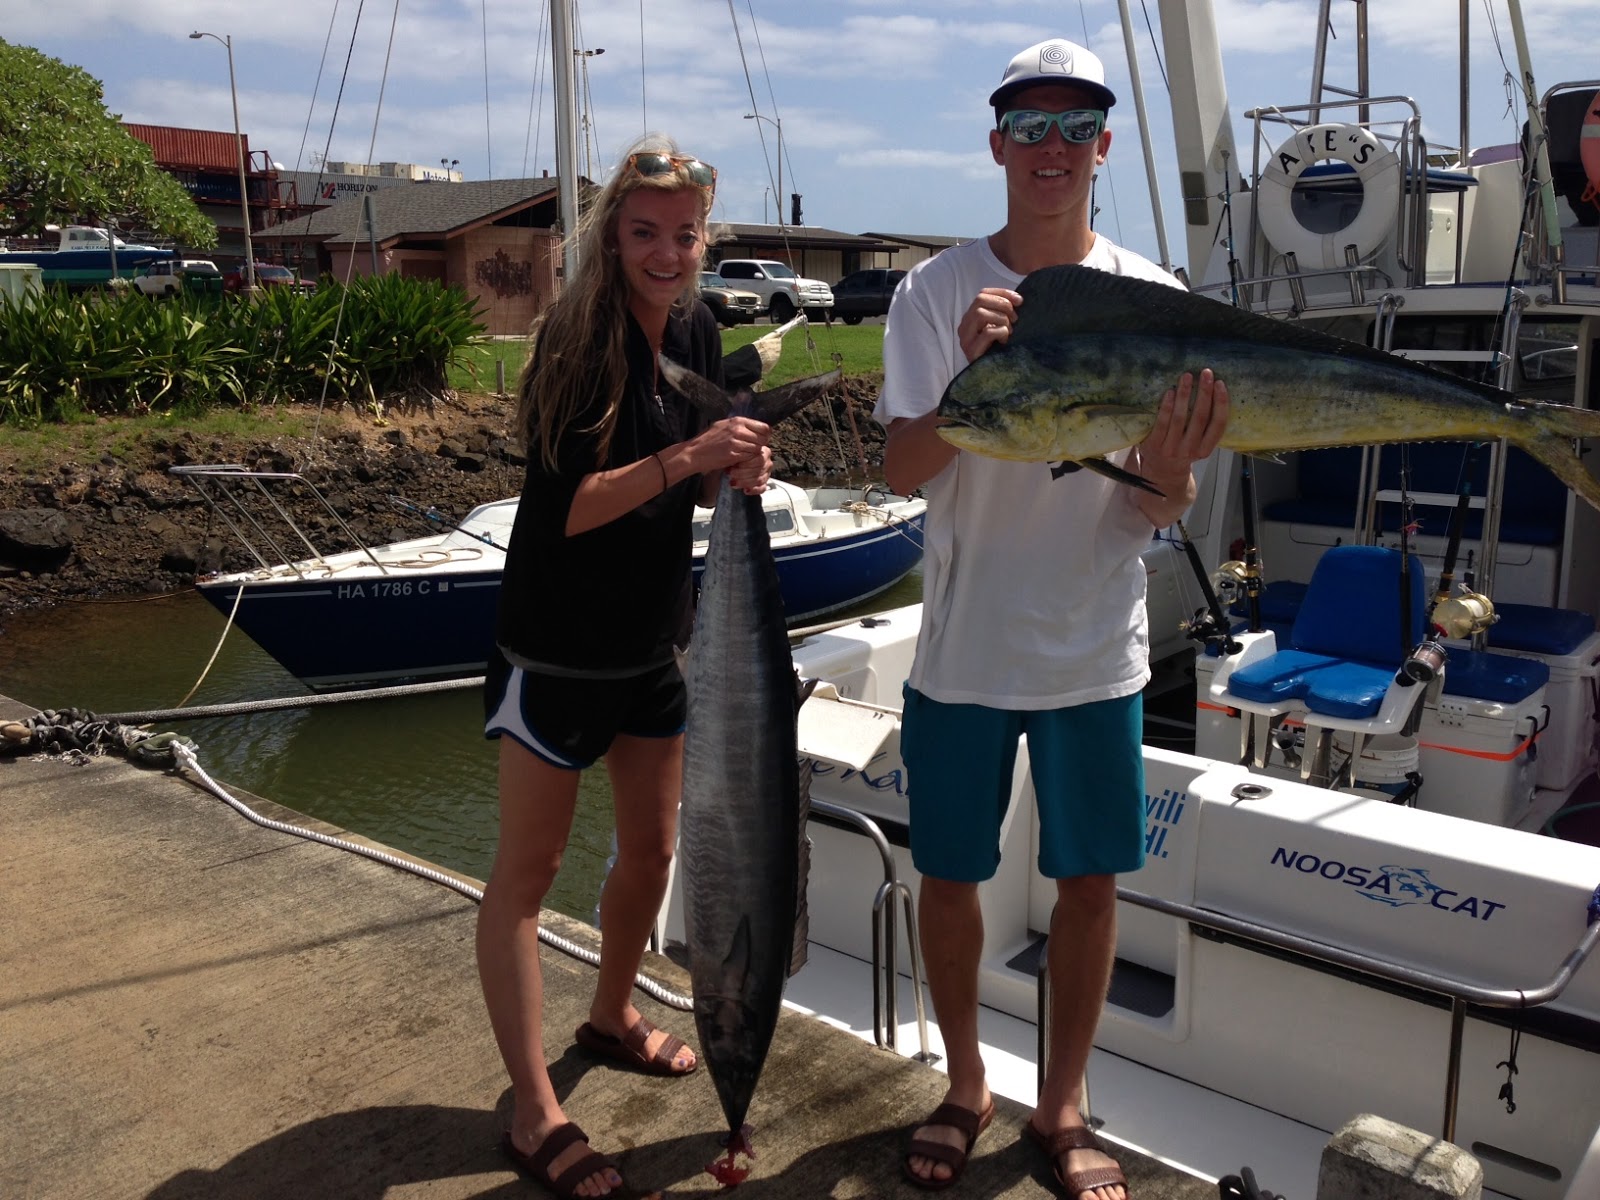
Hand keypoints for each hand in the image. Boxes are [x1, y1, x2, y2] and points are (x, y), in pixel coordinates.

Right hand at [693, 416, 769, 472]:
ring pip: (757, 449)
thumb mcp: (723, 425)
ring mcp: (736, 442)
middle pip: (763, 439)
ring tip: (744, 454)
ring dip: (753, 453)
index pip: (764, 427)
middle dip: (761, 445)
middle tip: (753, 449)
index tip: (761, 439)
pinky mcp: (734, 455)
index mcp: (738, 421)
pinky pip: (749, 457)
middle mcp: (738, 430)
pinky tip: (739, 459)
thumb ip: (739, 425)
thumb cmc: (708, 439)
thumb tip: (755, 427)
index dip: (766, 435)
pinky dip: (746, 460)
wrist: (695, 452)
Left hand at [727, 445, 772, 495]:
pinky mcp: (764, 484)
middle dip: (743, 473)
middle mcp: (768, 463)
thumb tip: (739, 457)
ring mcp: (767, 474)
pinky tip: (746, 490)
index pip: (759, 460)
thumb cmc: (736, 457)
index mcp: (765, 452)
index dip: (746, 464)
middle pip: (759, 470)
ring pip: (760, 480)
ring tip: (733, 482)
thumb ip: (742, 454)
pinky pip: (762, 488)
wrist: (733, 465)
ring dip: (745, 482)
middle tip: (731, 474)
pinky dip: (754, 490)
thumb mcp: (738, 452)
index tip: (734, 466)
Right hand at [958, 287, 1022, 362]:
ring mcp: (966, 338)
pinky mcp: (971, 351)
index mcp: (971, 318)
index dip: (1003, 293)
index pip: (983, 294)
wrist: (993, 377)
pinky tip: (1005, 339)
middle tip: (1015, 318)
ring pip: (981, 313)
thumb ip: (1002, 313)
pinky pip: (987, 332)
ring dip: (1001, 319)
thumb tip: (1017, 300)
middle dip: (1002, 305)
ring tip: (1009, 330)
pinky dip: (1001, 332)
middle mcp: (964, 326)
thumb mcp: (1000, 327)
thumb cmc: (999, 350)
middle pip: (980, 300)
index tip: (1019, 300)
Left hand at [1138, 369, 1229, 489]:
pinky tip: (1170, 392)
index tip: (1220, 384)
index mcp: (1206, 449)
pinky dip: (1167, 407)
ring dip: (1185, 395)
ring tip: (1187, 377)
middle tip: (1206, 373)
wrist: (1161, 472)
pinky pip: (1161, 423)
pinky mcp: (1153, 445)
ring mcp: (1171, 449)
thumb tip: (1212, 390)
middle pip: (1200, 418)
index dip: (1221, 403)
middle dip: (1204, 393)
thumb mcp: (1199, 444)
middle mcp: (1190, 450)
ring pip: (1180, 419)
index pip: (1218, 424)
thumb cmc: (1183, 450)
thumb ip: (1205, 426)